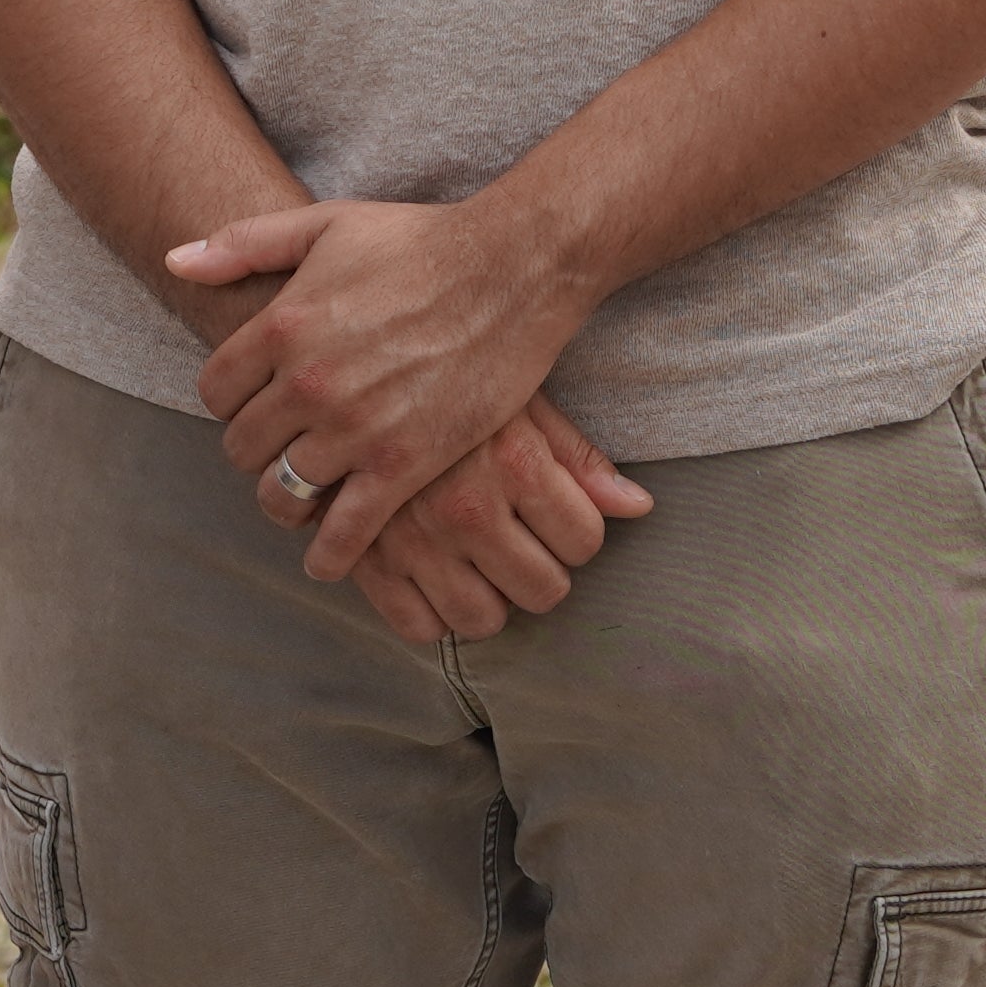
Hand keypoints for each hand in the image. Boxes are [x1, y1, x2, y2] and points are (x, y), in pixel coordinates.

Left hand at [175, 197, 599, 588]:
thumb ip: (244, 244)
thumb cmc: (421, 241)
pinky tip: (329, 558)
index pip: (215, 392)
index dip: (230, 404)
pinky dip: (330, 554)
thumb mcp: (325, 225)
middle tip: (280, 453)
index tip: (254, 407)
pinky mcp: (405, 462)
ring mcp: (355, 427)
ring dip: (286, 503)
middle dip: (256, 453)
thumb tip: (176, 261)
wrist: (512, 268)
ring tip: (301, 503)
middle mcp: (308, 382)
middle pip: (244, 448)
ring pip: (283, 493)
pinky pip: (346, 532)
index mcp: (282, 325)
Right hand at [332, 397, 655, 640]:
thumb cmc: (445, 373)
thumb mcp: (518, 397)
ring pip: (484, 620)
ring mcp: (416, 539)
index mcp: (516, 464)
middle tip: (519, 543)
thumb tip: (640, 508)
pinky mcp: (367, 558)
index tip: (554, 515)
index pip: (585, 542)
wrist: (345, 359)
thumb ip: (578, 458)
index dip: (575, 531)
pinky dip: (432, 612)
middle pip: (543, 591)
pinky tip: (434, 575)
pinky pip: (418, 627)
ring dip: (490, 599)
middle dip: (540, 570)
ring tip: (479, 562)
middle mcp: (469, 508)